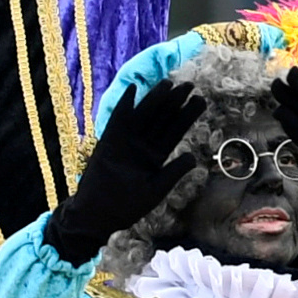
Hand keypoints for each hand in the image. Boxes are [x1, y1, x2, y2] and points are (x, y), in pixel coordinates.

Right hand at [44, 81, 207, 262]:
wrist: (97, 214)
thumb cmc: (126, 207)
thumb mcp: (155, 191)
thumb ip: (173, 173)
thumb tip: (193, 157)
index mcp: (156, 157)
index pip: (175, 132)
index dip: (187, 116)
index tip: (200, 100)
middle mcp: (142, 146)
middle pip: (162, 119)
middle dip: (175, 102)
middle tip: (189, 85)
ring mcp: (126, 142)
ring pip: (144, 116)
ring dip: (155, 99)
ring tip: (168, 83)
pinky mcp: (109, 141)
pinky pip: (118, 120)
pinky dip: (124, 105)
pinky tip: (132, 90)